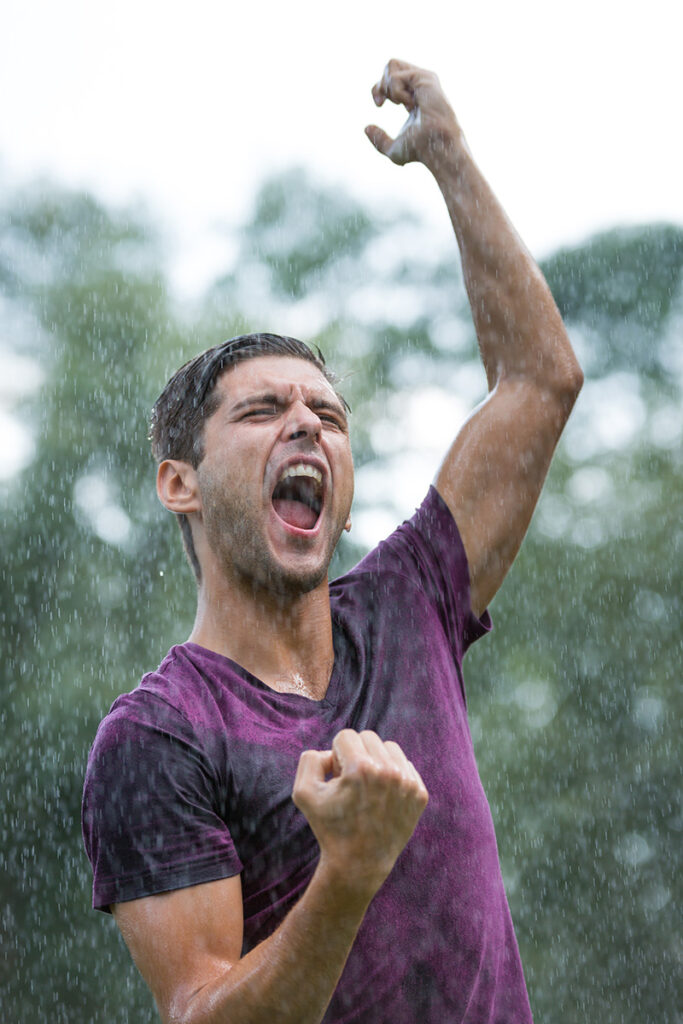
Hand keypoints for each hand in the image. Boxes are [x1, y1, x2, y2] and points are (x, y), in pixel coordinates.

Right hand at [292, 729, 428, 902]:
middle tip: (351, 784)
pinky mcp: (420, 794)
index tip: (337, 779)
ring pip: (389, 748)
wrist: (360, 864)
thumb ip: (310, 759)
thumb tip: (332, 751)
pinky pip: (405, 765)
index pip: (346, 736)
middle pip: (368, 738)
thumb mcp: (303, 793)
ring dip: (376, 760)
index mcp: (361, 769)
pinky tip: (382, 797)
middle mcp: (389, 772)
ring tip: (367, 788)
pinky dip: (392, 775)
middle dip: (356, 755)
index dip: (336, 756)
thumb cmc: (330, 827)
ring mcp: (408, 783)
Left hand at [365, 59, 463, 171]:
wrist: (435, 148)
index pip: (390, 79)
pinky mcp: (426, 78)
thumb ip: (379, 140)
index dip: (378, 88)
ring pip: (392, 64)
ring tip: (400, 104)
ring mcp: (423, 79)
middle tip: (382, 102)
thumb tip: (366, 128)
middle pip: (390, 65)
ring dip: (388, 86)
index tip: (378, 105)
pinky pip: (396, 76)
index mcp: (413, 97)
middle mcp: (419, 85)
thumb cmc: (419, 150)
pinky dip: (396, 92)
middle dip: (380, 83)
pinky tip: (409, 104)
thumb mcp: (393, 149)